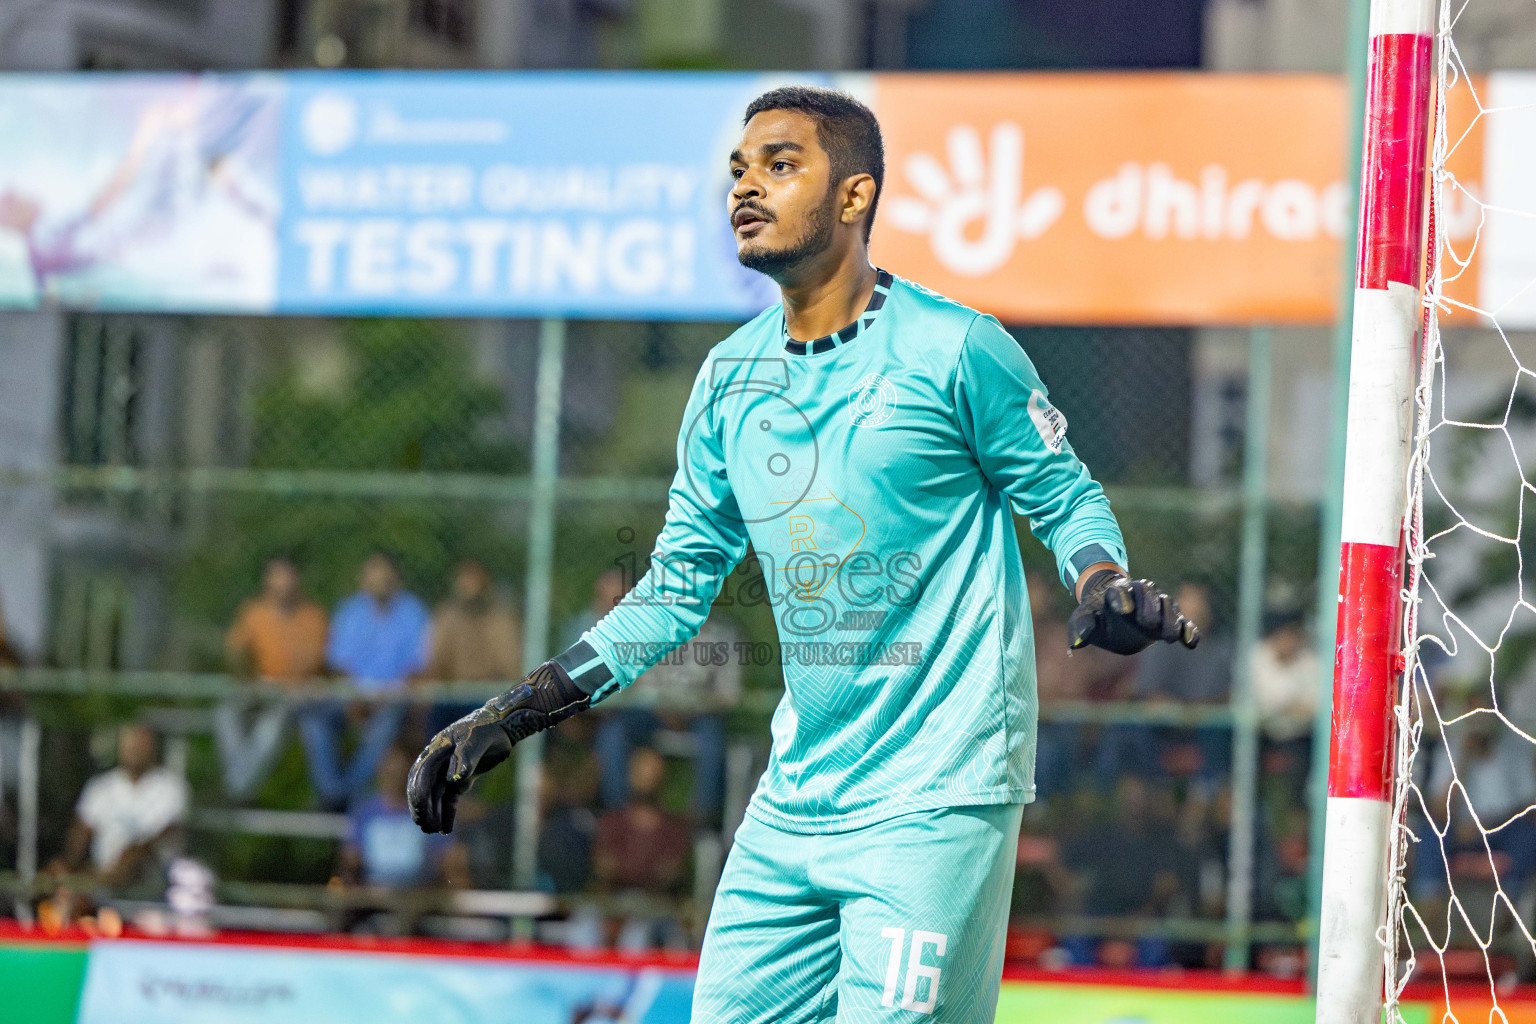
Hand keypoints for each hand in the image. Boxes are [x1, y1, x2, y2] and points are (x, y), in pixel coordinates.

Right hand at [407, 661, 587, 833]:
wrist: (503, 727)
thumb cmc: (488, 729)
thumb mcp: (478, 739)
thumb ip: (466, 756)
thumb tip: (454, 779)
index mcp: (437, 748)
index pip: (423, 773)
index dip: (420, 792)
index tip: (421, 810)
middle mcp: (439, 761)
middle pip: (424, 787)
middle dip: (422, 806)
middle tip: (424, 825)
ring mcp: (448, 771)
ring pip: (435, 795)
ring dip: (432, 813)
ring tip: (432, 830)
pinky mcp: (459, 780)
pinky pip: (449, 799)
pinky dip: (447, 813)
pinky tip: (446, 829)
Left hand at [1067, 572, 1198, 655]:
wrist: (1114, 610)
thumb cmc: (1097, 612)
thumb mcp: (1084, 618)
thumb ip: (1081, 627)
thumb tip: (1077, 643)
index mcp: (1115, 591)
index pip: (1118, 591)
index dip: (1120, 598)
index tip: (1122, 610)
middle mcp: (1140, 594)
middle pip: (1149, 594)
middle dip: (1149, 608)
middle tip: (1148, 625)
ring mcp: (1157, 606)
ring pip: (1168, 605)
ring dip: (1170, 620)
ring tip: (1168, 637)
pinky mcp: (1169, 620)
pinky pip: (1184, 622)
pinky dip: (1189, 631)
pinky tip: (1191, 643)